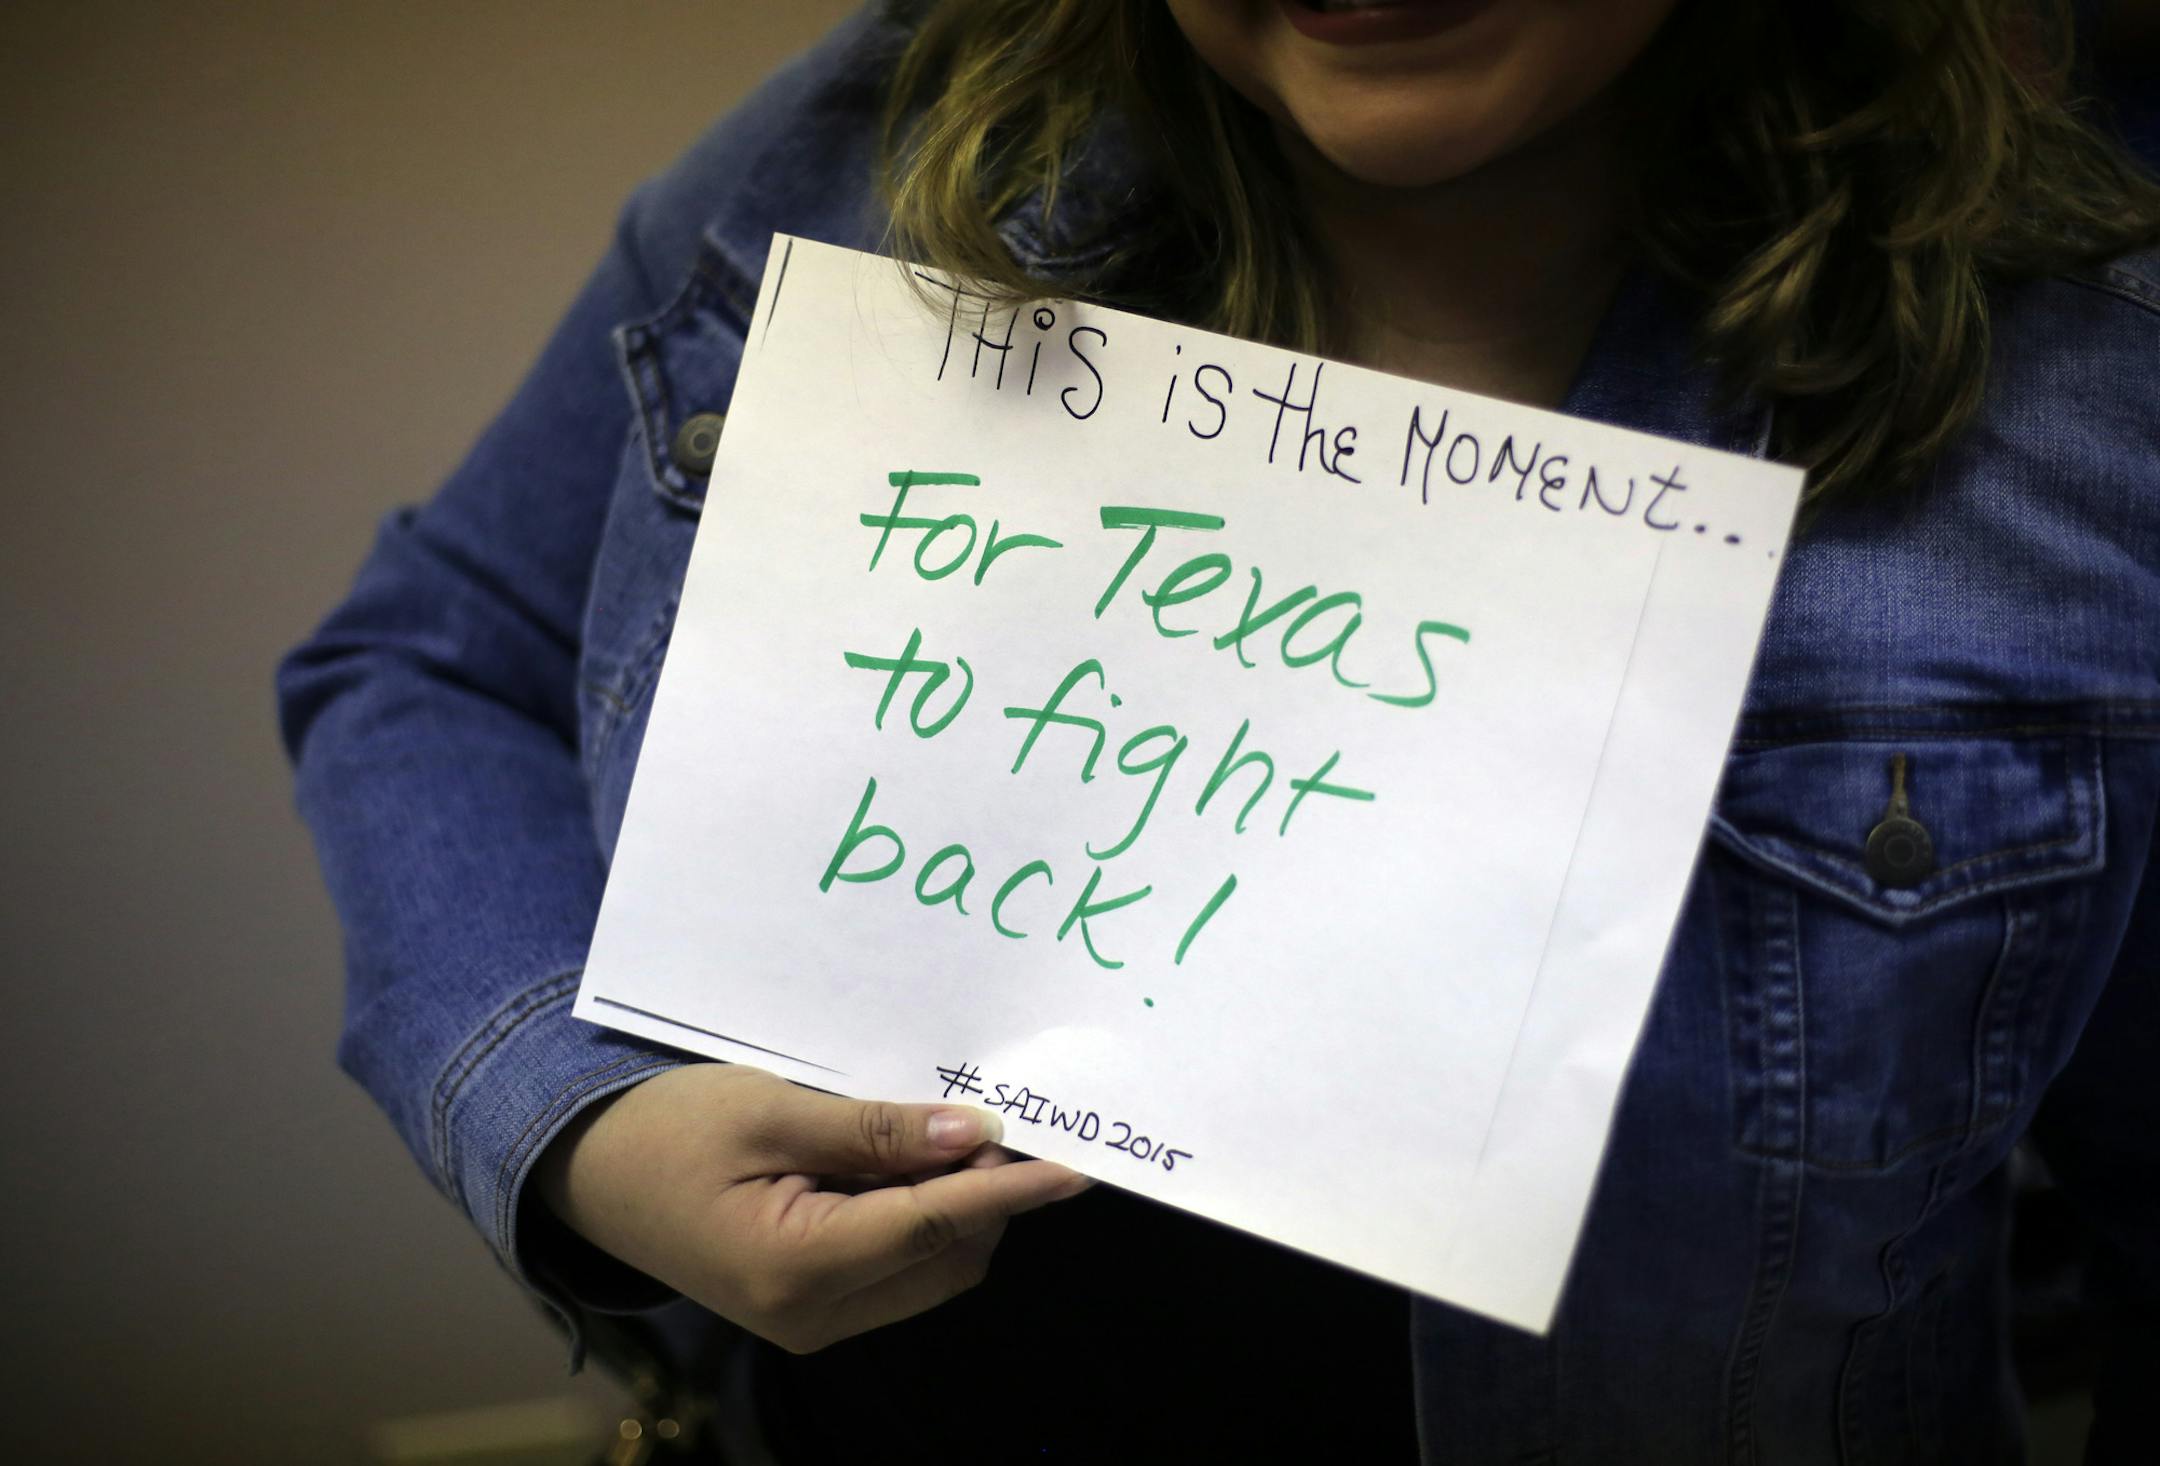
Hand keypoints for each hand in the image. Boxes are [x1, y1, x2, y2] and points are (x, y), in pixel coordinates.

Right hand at [533, 1063, 1090, 1352]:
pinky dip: (922, 1220)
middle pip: (951, 1257)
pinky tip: (905, 1163)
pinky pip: (900, 1269)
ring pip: (933, 1269)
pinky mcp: (810, 1309)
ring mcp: (813, 1321)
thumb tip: (977, 1136)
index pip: (940, 1223)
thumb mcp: (772, 1110)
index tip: (1076, 1161)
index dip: (1015, 1188)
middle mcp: (815, 1315)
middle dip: (988, 1194)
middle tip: (991, 1117)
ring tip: (939, 1131)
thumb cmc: (668, 1128)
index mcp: (799, 1266)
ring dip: (958, 1207)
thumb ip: (877, 1129)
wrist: (585, 1170)